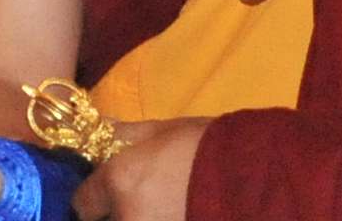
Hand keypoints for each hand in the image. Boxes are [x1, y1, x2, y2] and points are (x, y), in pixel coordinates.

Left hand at [74, 119, 203, 220]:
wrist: (258, 175)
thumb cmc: (208, 146)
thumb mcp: (161, 131)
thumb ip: (122, 136)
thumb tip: (98, 129)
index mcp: (119, 182)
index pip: (83, 204)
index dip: (93, 197)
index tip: (104, 193)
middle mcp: (129, 217)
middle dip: (113, 212)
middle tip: (136, 199)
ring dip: (137, 217)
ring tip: (161, 207)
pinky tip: (174, 212)